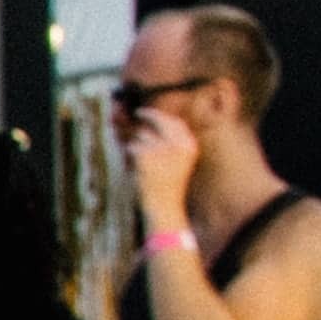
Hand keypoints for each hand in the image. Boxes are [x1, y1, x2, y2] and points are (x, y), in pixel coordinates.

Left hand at [125, 107, 200, 234]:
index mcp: (189, 146)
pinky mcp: (146, 155)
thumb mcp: (177, 163)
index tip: (150, 113)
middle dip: (148, 115)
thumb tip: (153, 124)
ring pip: (143, 135)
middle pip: (160, 120)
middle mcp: (178, 144)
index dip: (161, 116)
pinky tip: (137, 169)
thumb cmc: (168, 187)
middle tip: (137, 113)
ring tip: (143, 164)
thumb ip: (170, 142)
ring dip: (138, 144)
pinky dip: (130, 155)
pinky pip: (132, 146)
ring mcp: (162, 148)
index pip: (176, 123)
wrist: (164, 206)